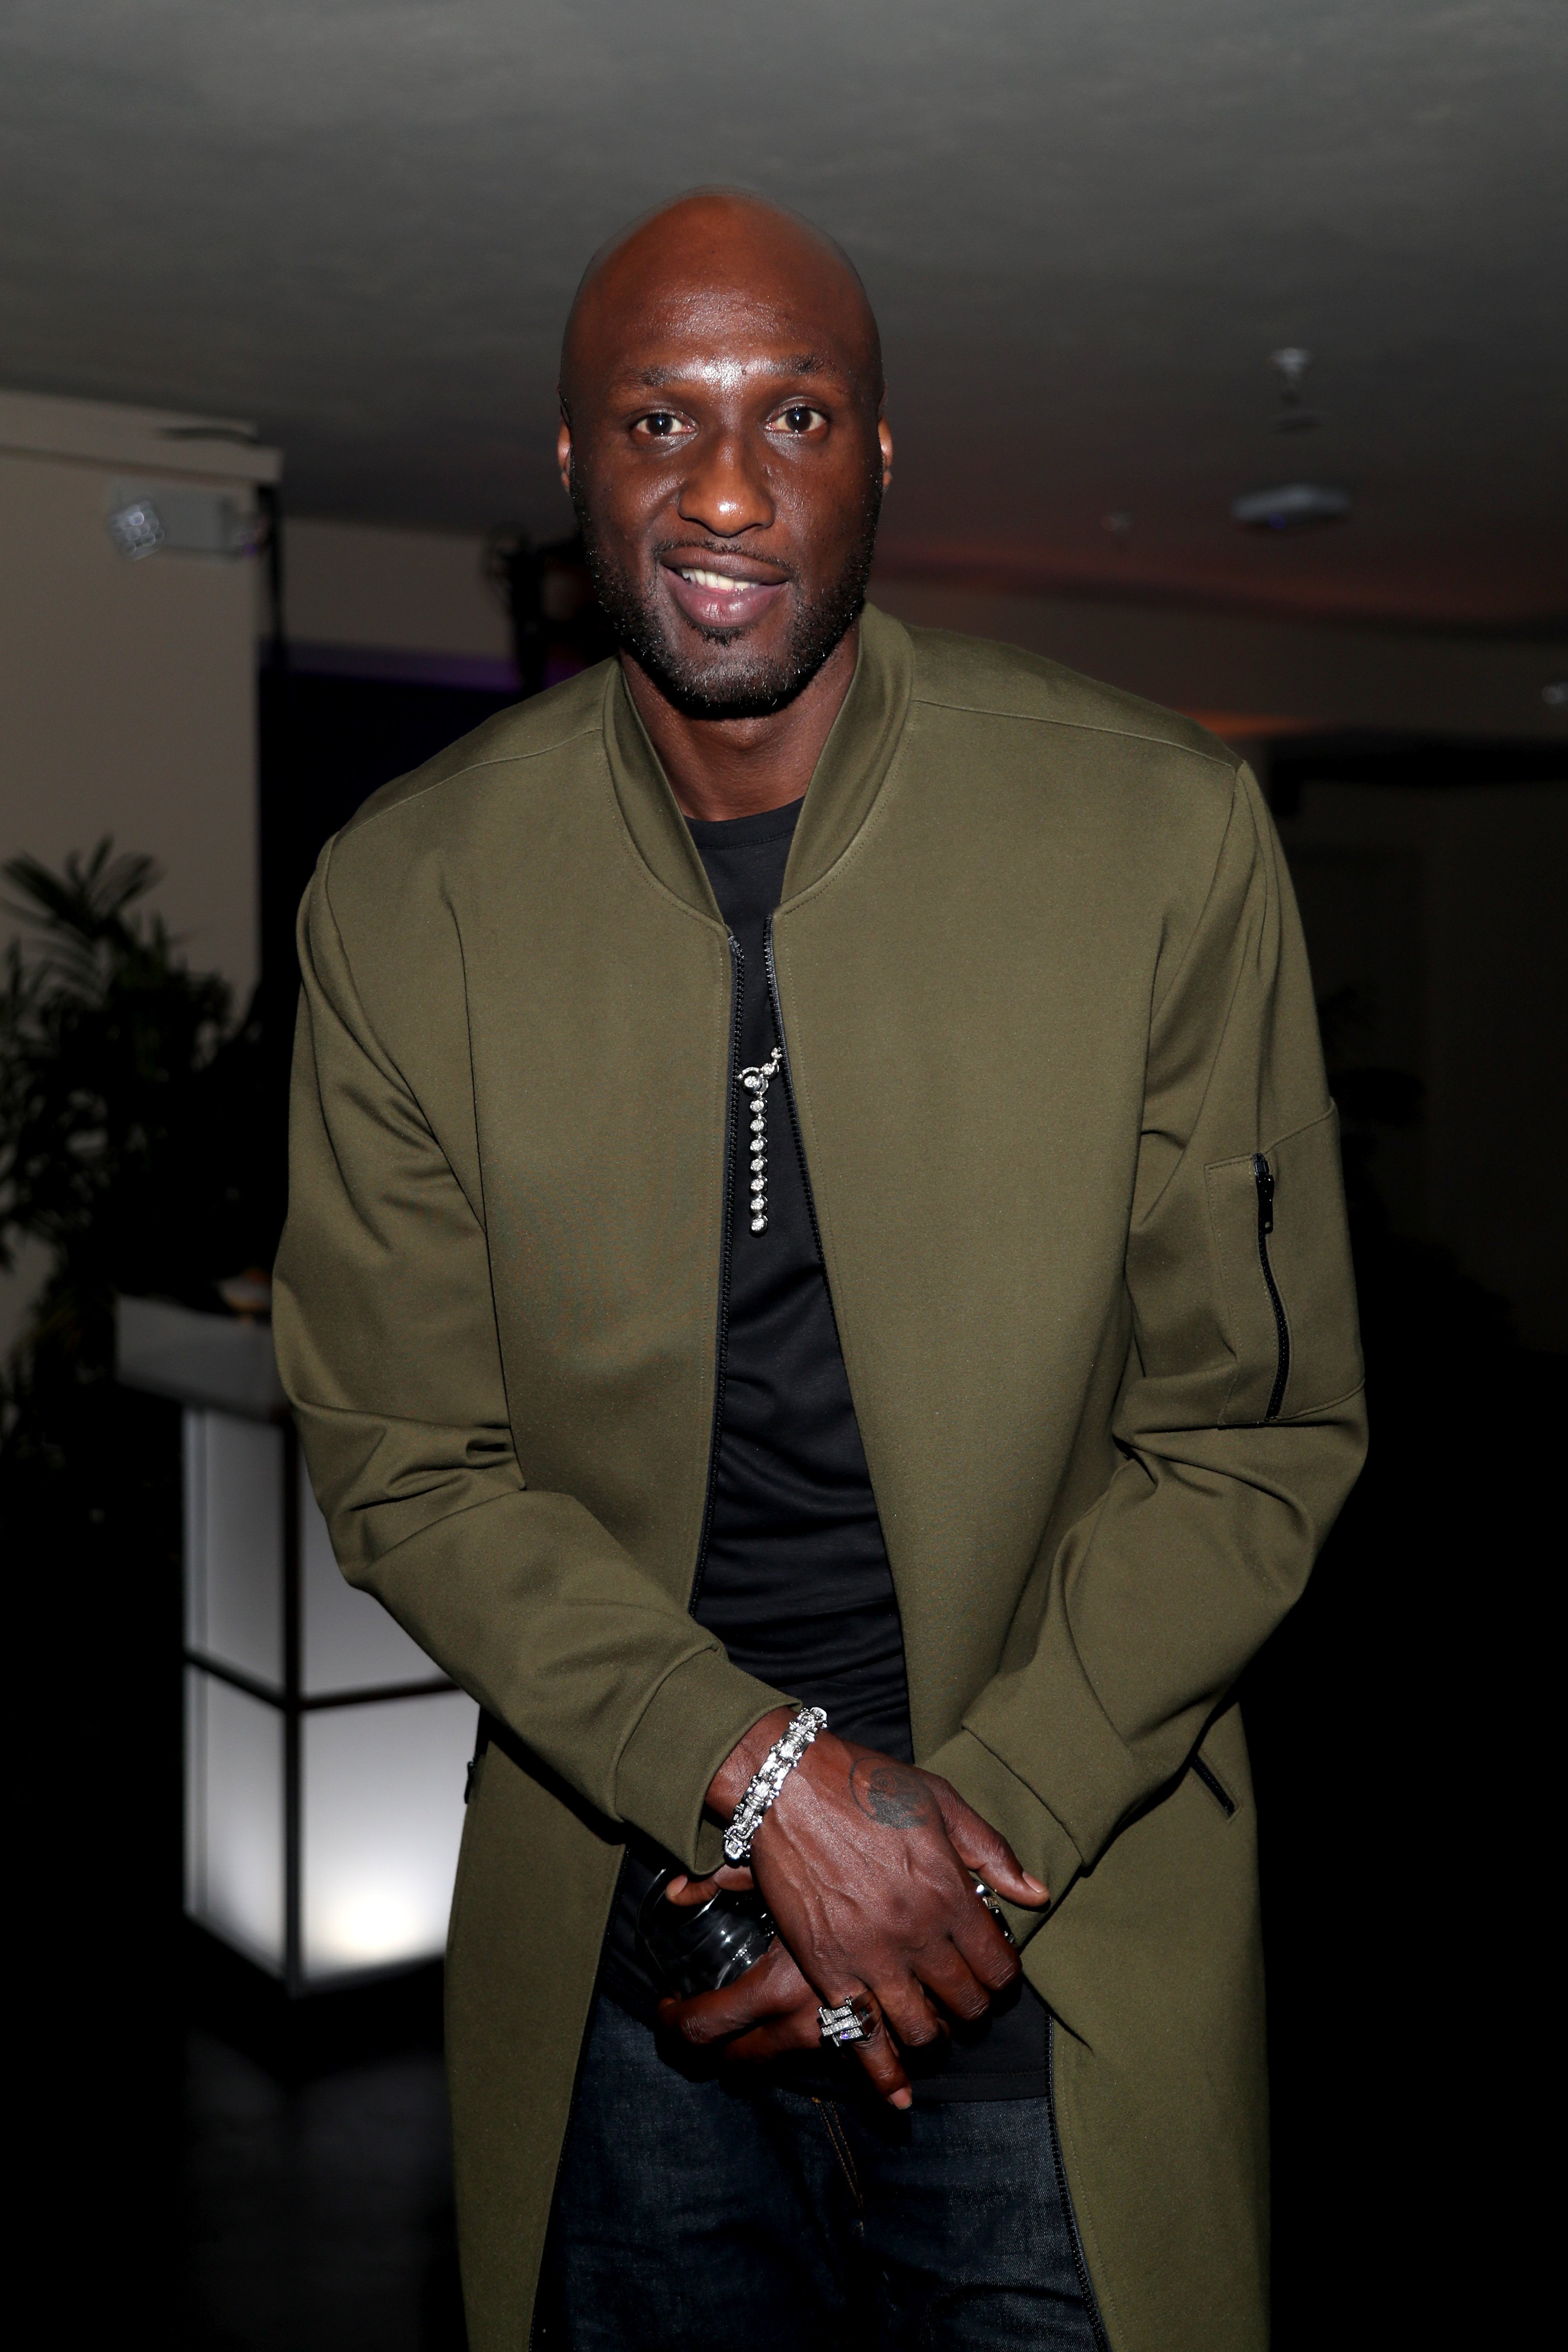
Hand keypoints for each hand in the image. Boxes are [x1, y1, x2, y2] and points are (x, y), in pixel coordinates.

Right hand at [666, 1711, 1048, 2103]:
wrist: (786, 1786)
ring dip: (936, 2037)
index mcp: (949, 1890)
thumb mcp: (939, 1800)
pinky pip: (863, 2038)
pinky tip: (900, 2097)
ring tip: (934, 2027)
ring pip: (922, 2030)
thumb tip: (1035, 1896)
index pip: (998, 1964)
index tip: (994, 1972)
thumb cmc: (865, 1784)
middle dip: (973, 2008)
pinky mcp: (827, 1970)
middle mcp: (916, 1932)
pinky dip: (884, 2075)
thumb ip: (990, 1851)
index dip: (1003, 1976)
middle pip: (965, 2002)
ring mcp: (871, 1956)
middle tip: (965, 2000)